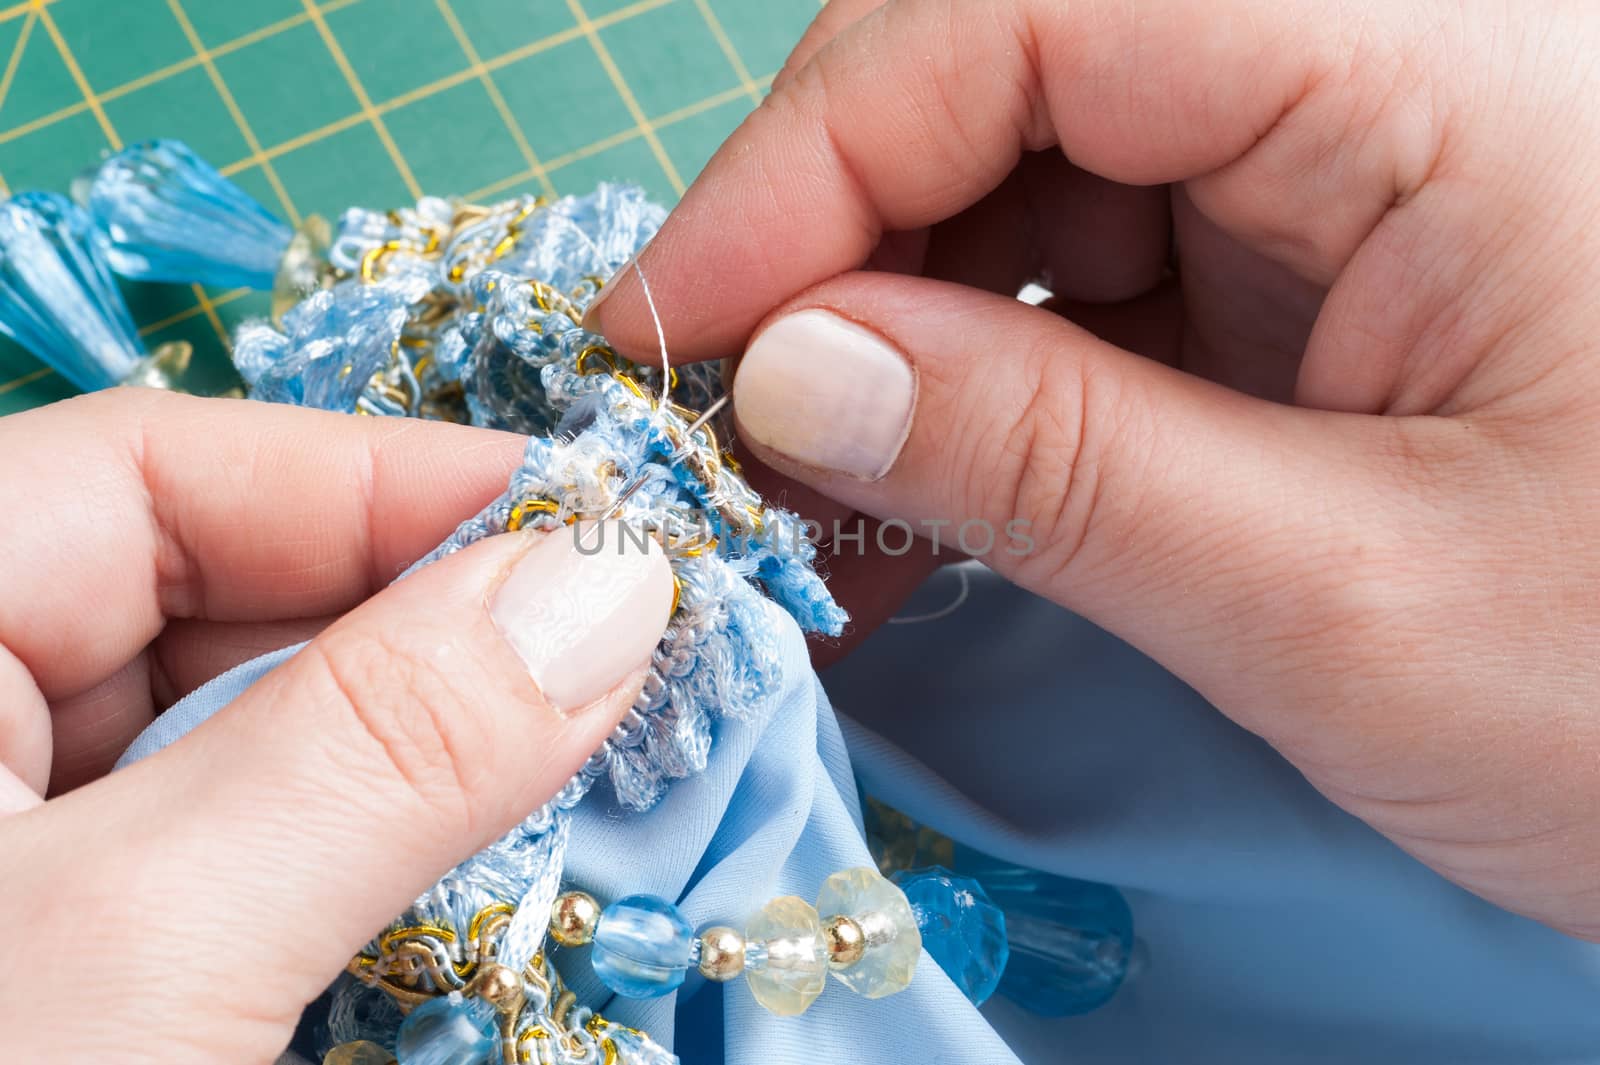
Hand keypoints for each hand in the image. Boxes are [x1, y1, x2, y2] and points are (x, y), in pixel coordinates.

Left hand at [0, 390, 673, 1062]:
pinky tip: (456, 878)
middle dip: (422, 638)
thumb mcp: (144, 941)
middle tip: (617, 672)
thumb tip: (614, 582)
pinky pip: (228, 854)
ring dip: (406, 762)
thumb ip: (378, 745)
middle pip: (215, 604)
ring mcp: (7, 841)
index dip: (389, 483)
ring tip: (573, 773)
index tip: (596, 532)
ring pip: (240, 738)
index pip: (153, 470)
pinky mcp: (61, 948)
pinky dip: (350, 859)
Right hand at [589, 0, 1599, 938]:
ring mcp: (1358, 158)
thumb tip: (781, 377)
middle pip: (1007, 71)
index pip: (1028, 4)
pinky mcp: (1333, 258)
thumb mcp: (1347, 602)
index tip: (670, 339)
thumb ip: (1052, 468)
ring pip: (1033, 177)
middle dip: (836, 254)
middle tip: (726, 443)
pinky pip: (1100, 273)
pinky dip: (987, 389)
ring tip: (810, 518)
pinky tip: (920, 507)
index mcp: (1439, 52)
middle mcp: (1392, 57)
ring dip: (897, 340)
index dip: (805, 163)